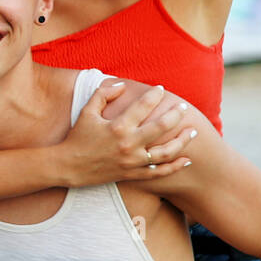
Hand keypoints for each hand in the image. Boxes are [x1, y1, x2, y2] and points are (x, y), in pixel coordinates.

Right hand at [59, 82, 195, 186]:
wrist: (68, 166)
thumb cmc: (77, 137)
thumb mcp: (86, 112)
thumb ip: (103, 95)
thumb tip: (122, 86)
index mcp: (118, 126)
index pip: (143, 106)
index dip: (154, 95)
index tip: (160, 89)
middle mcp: (128, 143)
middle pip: (162, 126)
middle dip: (176, 114)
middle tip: (182, 107)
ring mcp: (132, 161)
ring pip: (166, 151)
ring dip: (183, 141)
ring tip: (192, 131)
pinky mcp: (133, 174)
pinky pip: (159, 172)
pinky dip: (175, 167)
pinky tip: (187, 160)